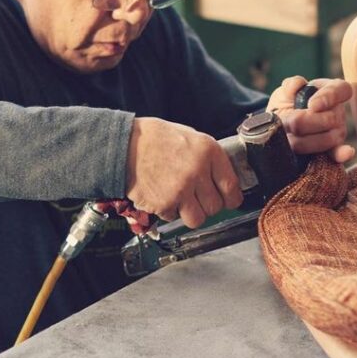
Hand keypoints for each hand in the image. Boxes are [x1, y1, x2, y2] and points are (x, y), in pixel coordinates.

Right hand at [125, 117, 242, 228]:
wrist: (125, 145)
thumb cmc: (157, 139)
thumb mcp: (192, 138)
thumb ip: (209, 159)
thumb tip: (224, 180)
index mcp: (209, 152)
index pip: (231, 187)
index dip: (231, 198)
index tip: (228, 201)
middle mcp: (197, 172)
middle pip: (215, 207)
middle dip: (208, 206)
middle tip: (198, 198)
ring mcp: (180, 190)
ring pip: (197, 219)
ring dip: (191, 213)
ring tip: (182, 201)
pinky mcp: (163, 203)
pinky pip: (174, 218)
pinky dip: (169, 211)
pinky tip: (163, 195)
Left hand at [267, 76, 353, 164]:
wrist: (283, 123)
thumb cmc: (288, 103)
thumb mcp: (286, 90)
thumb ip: (291, 84)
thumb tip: (297, 84)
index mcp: (332, 90)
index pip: (340, 90)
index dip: (328, 97)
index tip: (312, 105)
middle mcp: (339, 111)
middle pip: (329, 119)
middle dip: (302, 123)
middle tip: (285, 122)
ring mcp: (338, 131)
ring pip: (325, 138)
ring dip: (301, 140)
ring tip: (287, 136)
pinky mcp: (332, 149)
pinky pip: (339, 152)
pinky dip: (341, 154)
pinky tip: (345, 155)